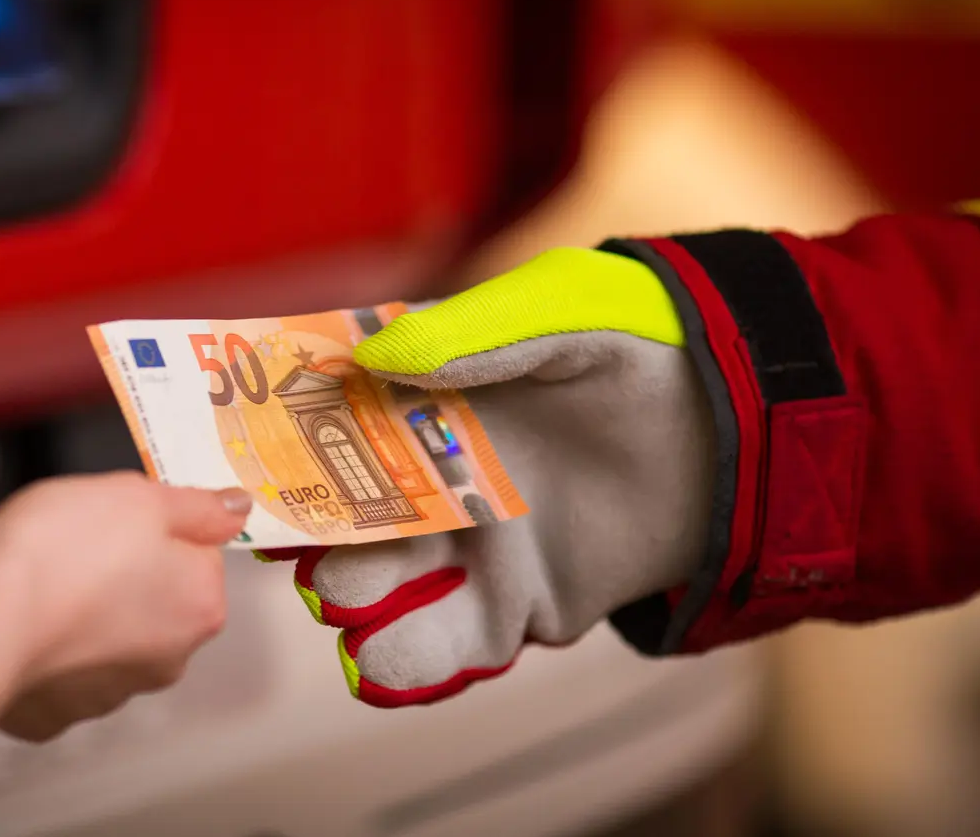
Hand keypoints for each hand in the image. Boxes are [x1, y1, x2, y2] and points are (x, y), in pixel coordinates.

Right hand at [0, 472, 250, 739]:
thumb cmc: (61, 550)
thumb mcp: (139, 497)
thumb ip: (198, 505)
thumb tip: (237, 508)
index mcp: (201, 604)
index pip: (197, 554)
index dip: (155, 528)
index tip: (119, 520)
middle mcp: (169, 659)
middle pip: (157, 600)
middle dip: (126, 576)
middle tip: (78, 547)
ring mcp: (112, 694)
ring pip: (109, 639)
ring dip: (87, 616)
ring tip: (46, 585)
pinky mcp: (57, 714)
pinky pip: (60, 673)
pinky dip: (46, 652)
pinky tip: (26, 626)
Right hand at [262, 247, 714, 705]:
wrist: (737, 429)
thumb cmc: (636, 347)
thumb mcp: (557, 315)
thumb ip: (471, 337)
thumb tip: (372, 358)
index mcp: (418, 406)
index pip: (324, 426)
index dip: (279, 437)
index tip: (243, 445)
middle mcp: (428, 483)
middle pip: (332, 522)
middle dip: (305, 534)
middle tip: (298, 529)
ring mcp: (469, 552)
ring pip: (372, 597)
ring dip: (353, 603)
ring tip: (359, 594)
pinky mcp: (518, 610)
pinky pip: (443, 650)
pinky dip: (407, 664)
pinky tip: (391, 653)